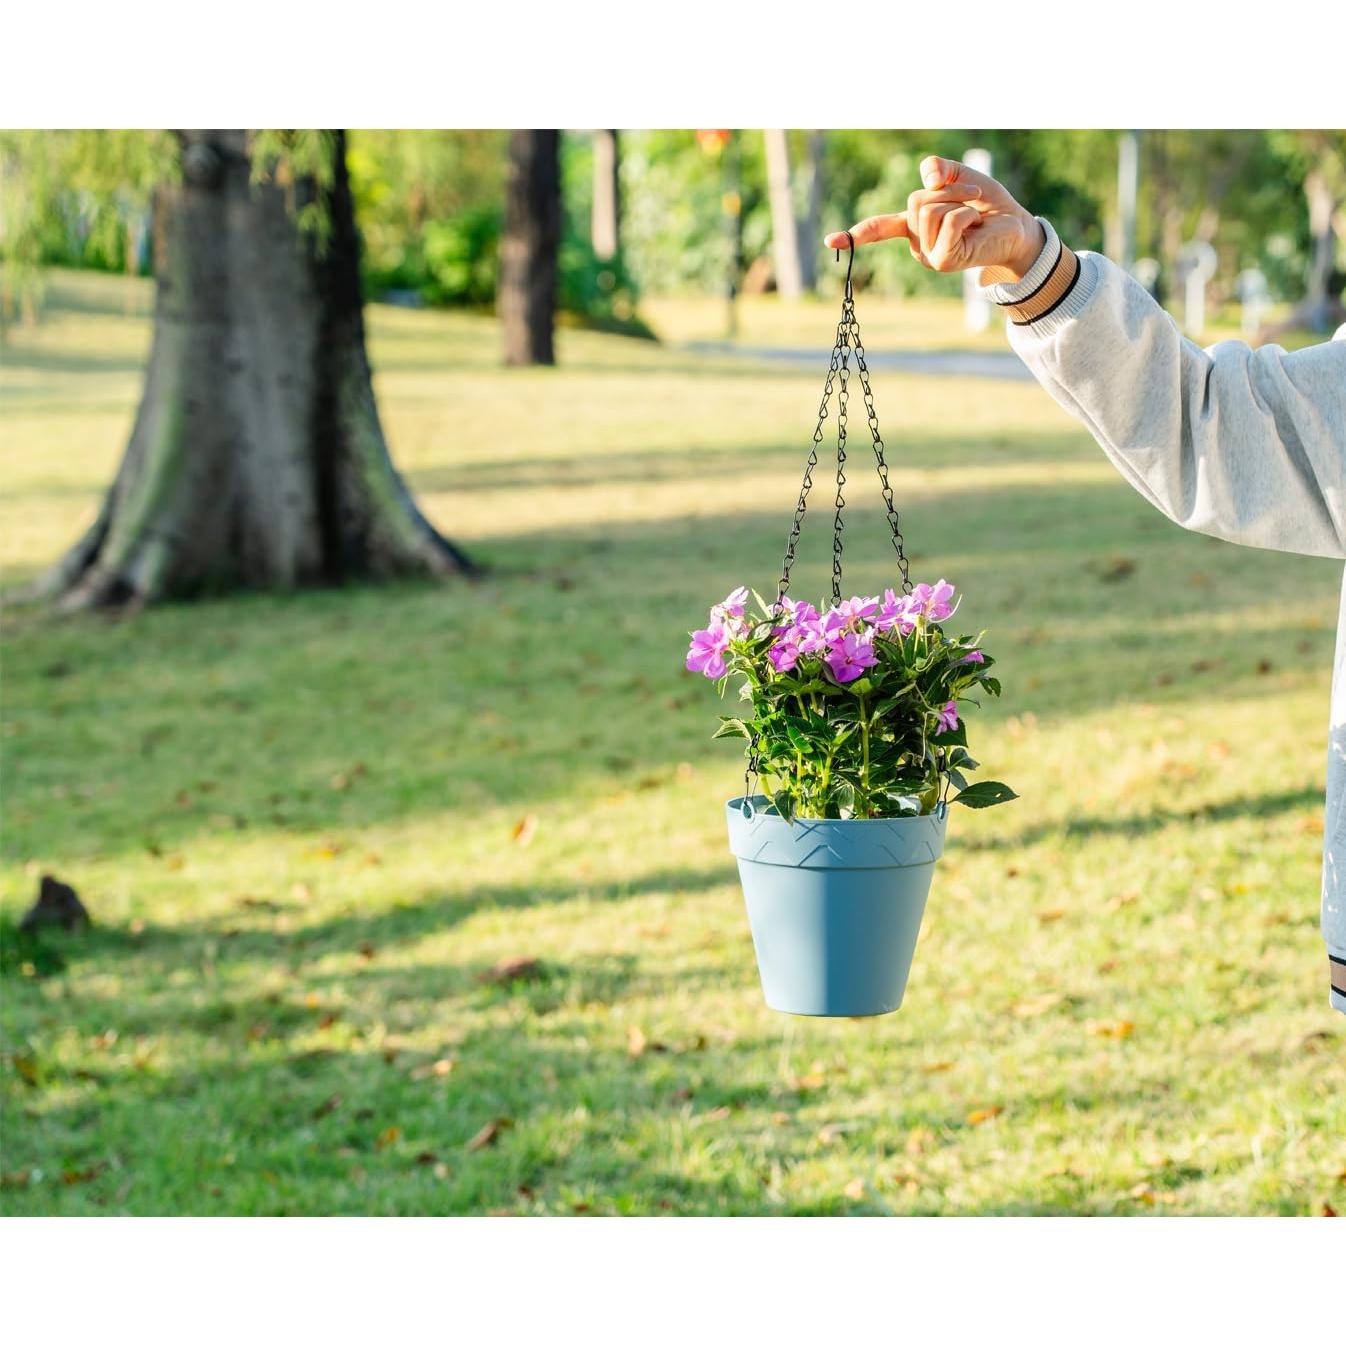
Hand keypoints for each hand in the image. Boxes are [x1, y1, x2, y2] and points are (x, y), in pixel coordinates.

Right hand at [824, 156, 1045, 282]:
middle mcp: (917, 243)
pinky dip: (966, 214)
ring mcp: (928, 255)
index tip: (830, 242)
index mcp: (915, 226)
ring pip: (929, 211)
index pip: (881, 228)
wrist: (1017, 227)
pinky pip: (948, 222)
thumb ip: (940, 169)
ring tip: (975, 212)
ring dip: (958, 200)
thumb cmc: (990, 205)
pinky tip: (976, 225)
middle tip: (971, 197)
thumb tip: (928, 176)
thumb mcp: (961, 176)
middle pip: (915, 202)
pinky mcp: (943, 261)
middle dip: (946, 190)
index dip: (857, 233)